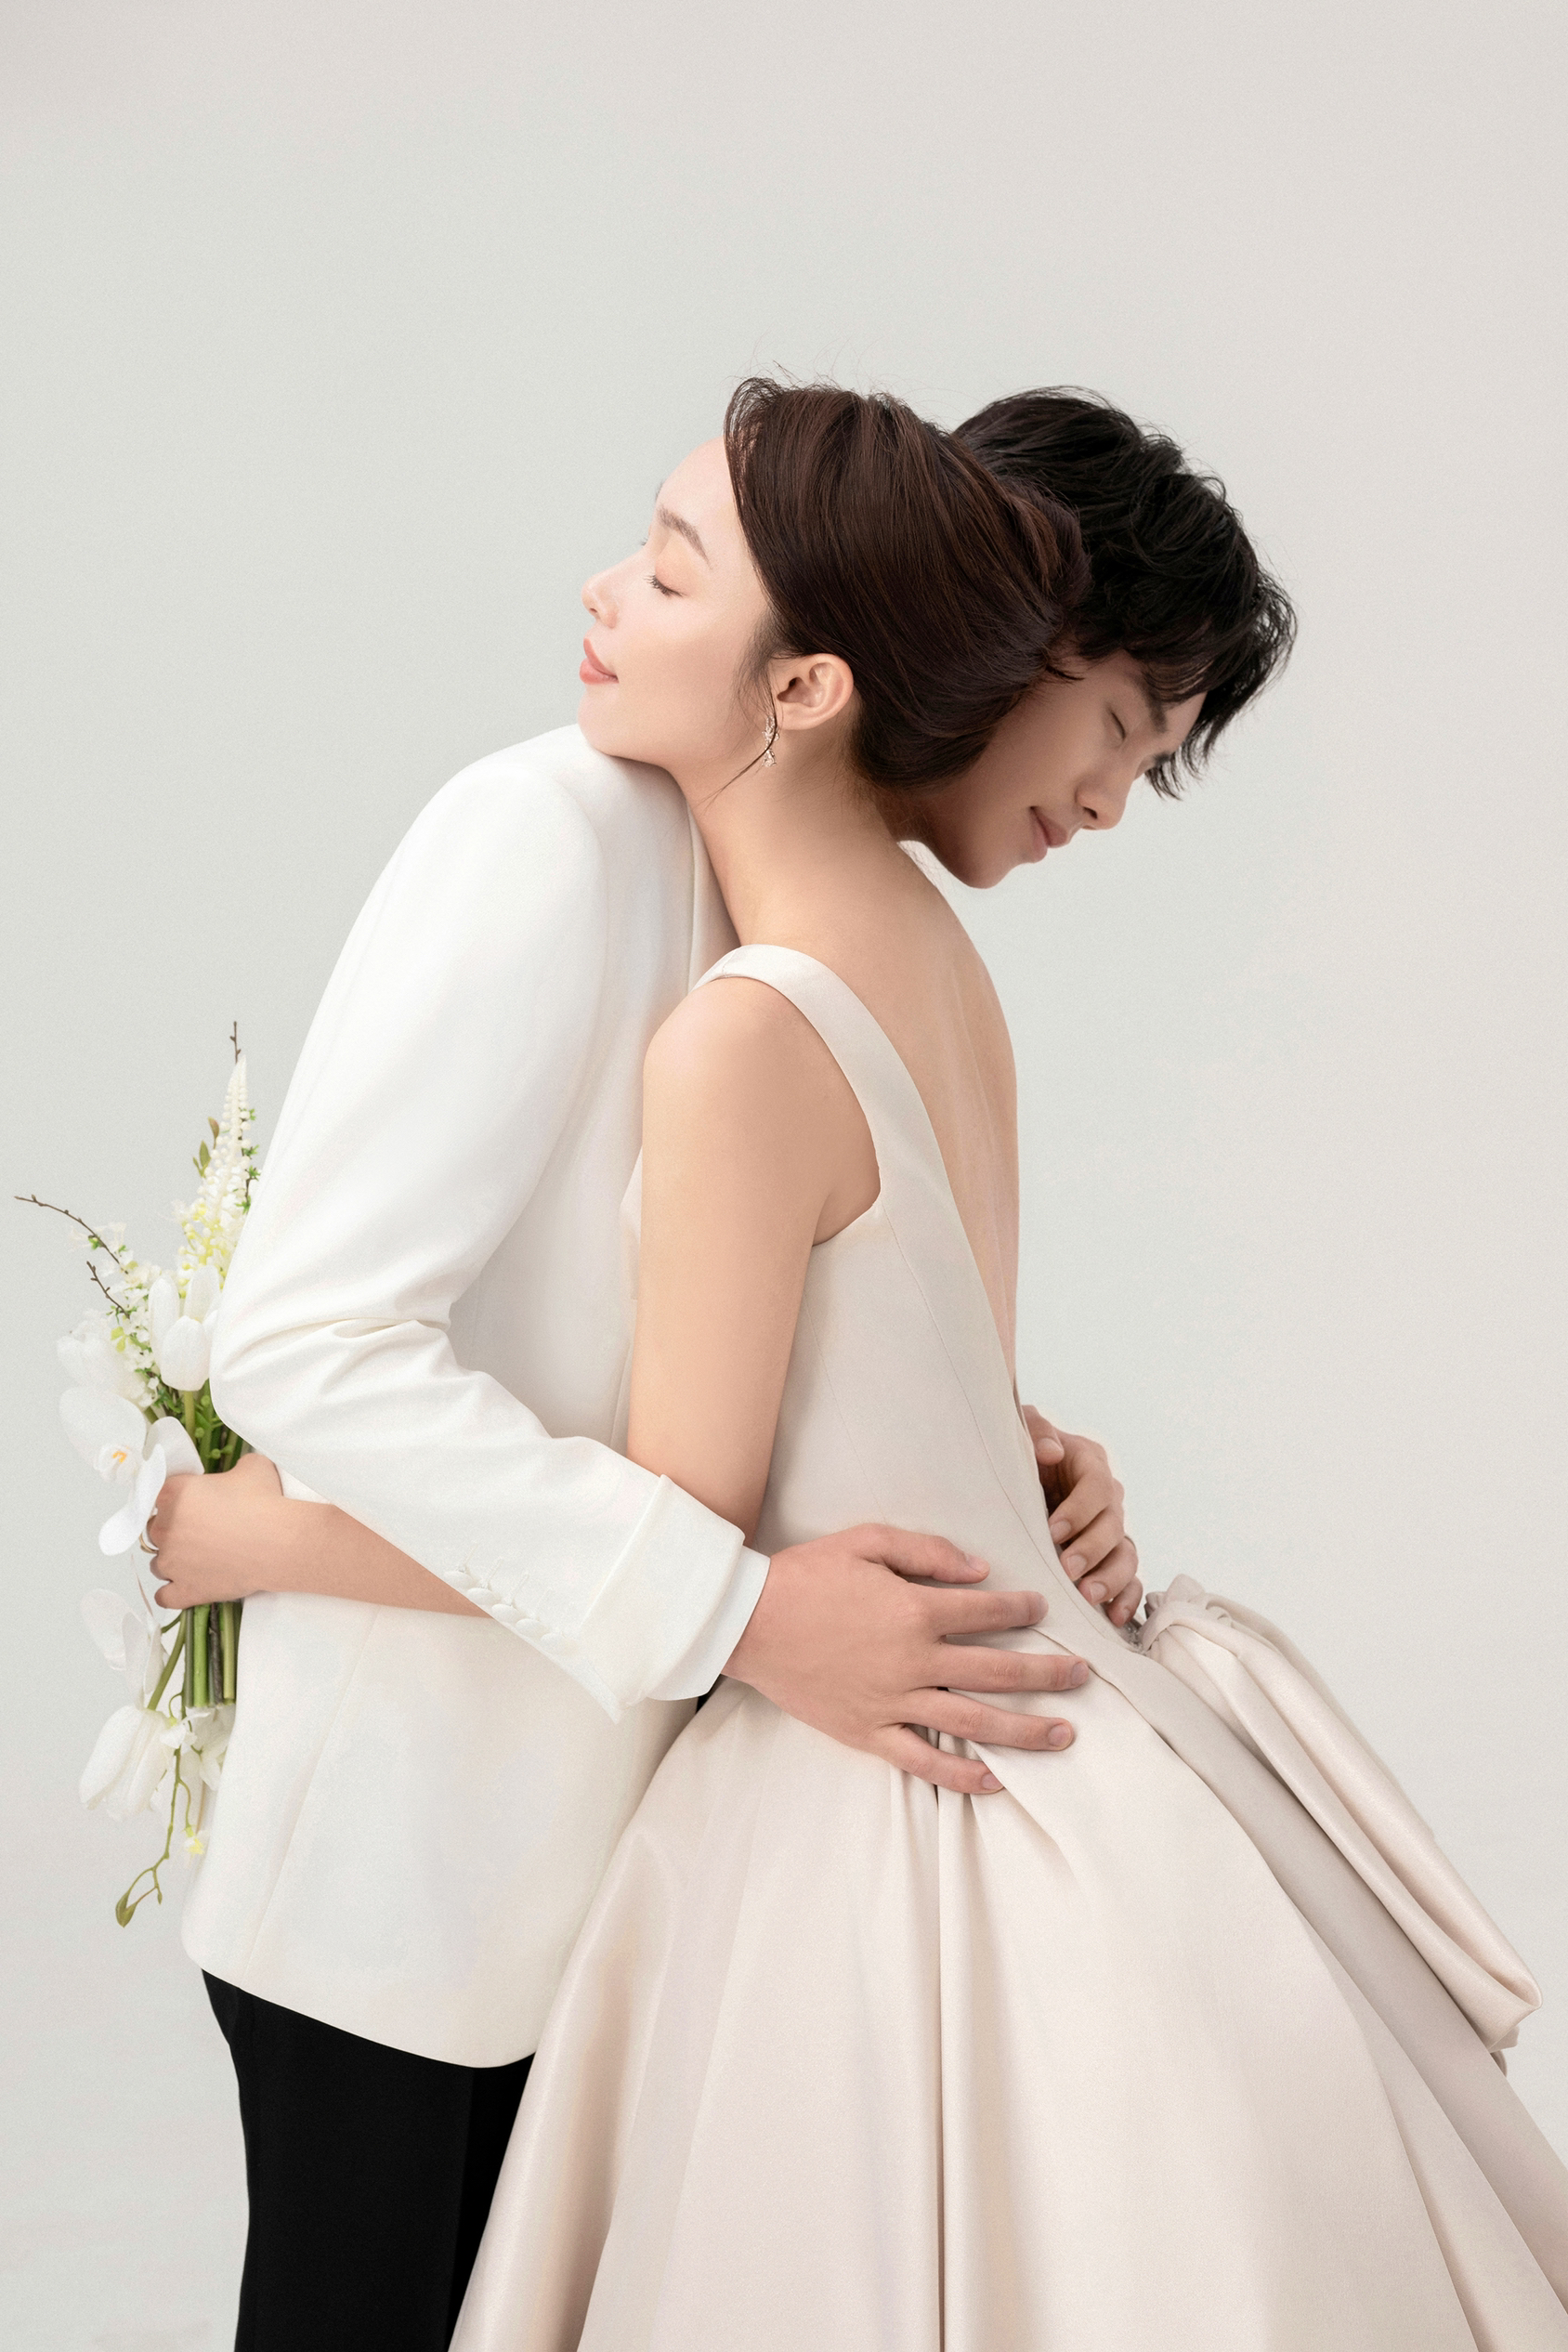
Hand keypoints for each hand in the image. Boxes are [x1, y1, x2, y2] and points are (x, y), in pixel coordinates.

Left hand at [148, 1452, 286, 1610]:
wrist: (280, 1543)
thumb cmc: (266, 1504)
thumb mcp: (252, 1467)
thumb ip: (232, 1469)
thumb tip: (234, 1475)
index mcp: (175, 1493)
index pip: (160, 1495)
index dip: (178, 1500)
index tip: (196, 1505)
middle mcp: (165, 1528)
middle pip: (155, 1530)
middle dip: (174, 1531)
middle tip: (202, 1531)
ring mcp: (171, 1562)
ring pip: (158, 1564)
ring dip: (175, 1561)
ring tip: (202, 1559)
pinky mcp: (184, 1590)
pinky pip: (165, 1596)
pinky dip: (173, 1592)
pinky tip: (188, 1584)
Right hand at [723, 1523, 1088, 1797]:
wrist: (746, 1621)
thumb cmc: (805, 1575)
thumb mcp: (866, 1541)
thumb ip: (927, 1552)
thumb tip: (981, 1571)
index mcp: (913, 1611)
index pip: (988, 1614)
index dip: (1023, 1611)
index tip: (1045, 1611)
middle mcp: (912, 1662)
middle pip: (996, 1673)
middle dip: (1046, 1675)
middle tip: (1083, 1677)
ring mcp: (891, 1703)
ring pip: (973, 1724)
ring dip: (1024, 1731)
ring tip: (1064, 1735)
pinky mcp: (867, 1732)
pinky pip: (923, 1762)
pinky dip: (962, 1776)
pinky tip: (996, 1780)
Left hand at [1023, 1407, 1141, 1628]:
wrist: (1010, 1481)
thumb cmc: (1018, 1456)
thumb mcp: (1021, 1433)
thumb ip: (1036, 1431)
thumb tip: (1051, 1451)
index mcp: (1090, 1463)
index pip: (1097, 1486)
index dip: (1079, 1511)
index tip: (1053, 1531)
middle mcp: (1107, 1497)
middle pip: (1113, 1525)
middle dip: (1091, 1550)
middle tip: (1068, 1570)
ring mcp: (1111, 1529)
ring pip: (1125, 1555)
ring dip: (1110, 1577)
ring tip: (1088, 1596)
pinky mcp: (1108, 1558)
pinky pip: (1129, 1579)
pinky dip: (1126, 1598)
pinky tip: (1112, 1616)